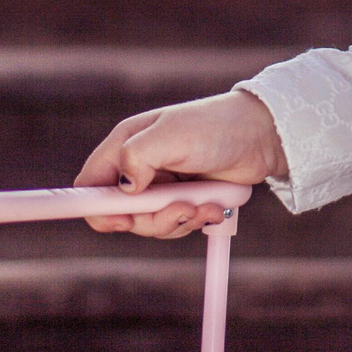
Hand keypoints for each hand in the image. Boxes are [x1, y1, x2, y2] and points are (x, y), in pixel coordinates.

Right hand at [73, 91, 288, 239]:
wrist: (260, 136)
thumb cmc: (215, 127)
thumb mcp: (172, 136)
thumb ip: (138, 156)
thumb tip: (123, 189)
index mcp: (125, 145)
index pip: (90, 185)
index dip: (97, 209)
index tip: (122, 220)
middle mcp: (139, 167)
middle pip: (122, 214)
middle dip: (152, 219)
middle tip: (181, 209)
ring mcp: (161, 185)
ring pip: (151, 224)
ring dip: (179, 220)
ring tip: (205, 205)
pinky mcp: (182, 199)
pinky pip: (176, 224)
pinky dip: (195, 220)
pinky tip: (214, 206)